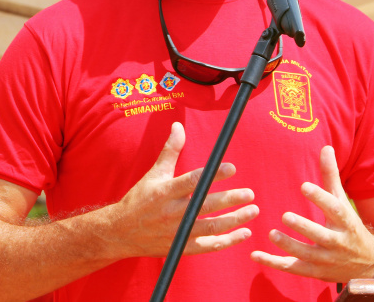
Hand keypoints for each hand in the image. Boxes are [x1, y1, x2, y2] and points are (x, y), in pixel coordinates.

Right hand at [110, 122, 257, 257]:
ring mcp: (177, 232)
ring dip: (234, 220)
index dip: (213, 175)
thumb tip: (178, 126)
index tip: (232, 168)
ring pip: (211, 227)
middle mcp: (172, 213)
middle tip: (250, 193)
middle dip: (230, 200)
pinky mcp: (181, 247)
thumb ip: (170, 151)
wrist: (120, 232)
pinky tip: (244, 232)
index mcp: (165, 192)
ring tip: (253, 210)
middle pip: (206, 206)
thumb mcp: (154, 174)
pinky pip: (208, 246)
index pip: (193, 181)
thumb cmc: (139, 200)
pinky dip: (228, 241)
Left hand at [250, 145, 373, 282]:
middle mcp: (337, 242)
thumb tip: (326, 148)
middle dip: (304, 227)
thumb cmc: (349, 225)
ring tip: (271, 234)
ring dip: (289, 246)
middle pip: (321, 236)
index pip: (334, 208)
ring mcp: (325, 259)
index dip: (320, 198)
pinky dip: (273, 263)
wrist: (368, 263)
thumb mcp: (341, 201)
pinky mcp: (314, 271)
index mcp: (344, 221)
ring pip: (307, 255)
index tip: (304, 186)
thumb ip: (331, 176)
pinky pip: (292, 268)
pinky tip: (255, 255)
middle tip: (285, 215)